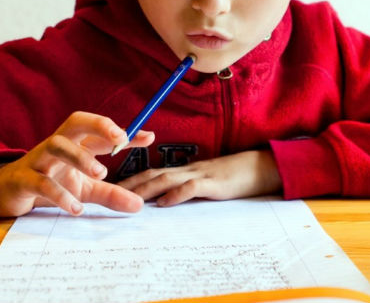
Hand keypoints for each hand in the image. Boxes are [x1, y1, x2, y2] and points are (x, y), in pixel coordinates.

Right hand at [0, 111, 154, 217]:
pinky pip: (41, 182)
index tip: (149, 137)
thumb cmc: (50, 183)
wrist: (8, 193)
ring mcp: (38, 159)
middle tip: (120, 139)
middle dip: (98, 125)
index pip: (100, 132)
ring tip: (101, 174)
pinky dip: (60, 194)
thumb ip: (111, 194)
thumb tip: (139, 204)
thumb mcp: (84, 189)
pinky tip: (76, 208)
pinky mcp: (23, 179)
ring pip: (56, 145)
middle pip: (75, 122)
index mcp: (73, 143)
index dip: (124, 133)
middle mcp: (57, 145)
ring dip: (79, 157)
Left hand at [117, 149, 281, 206]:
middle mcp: (186, 170)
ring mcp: (199, 175)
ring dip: (146, 189)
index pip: (151, 173)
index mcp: (183, 171)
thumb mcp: (204, 183)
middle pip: (152, 174)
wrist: (259, 167)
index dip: (131, 180)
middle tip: (109, 194)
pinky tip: (163, 203)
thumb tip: (163, 201)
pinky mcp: (212, 183)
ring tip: (129, 199)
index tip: (112, 189)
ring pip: (166, 179)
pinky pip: (191, 187)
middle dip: (130, 184)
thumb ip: (185, 189)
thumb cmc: (231, 177)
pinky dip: (175, 194)